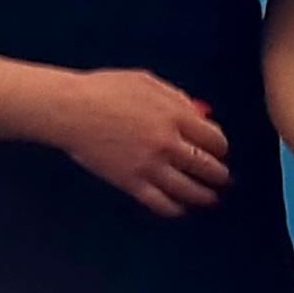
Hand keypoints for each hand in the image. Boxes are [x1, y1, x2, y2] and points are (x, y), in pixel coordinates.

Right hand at [52, 70, 230, 216]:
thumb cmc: (106, 90)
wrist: (70, 109)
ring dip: (205, 196)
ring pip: (190, 190)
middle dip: (220, 175)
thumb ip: (177, 99)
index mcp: (175, 116)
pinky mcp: (130, 182)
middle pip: (208, 168)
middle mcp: (167, 143)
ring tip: (211, 198)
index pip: (215, 140)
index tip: (220, 152)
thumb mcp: (148, 82)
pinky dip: (176, 209)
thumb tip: (199, 115)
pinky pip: (161, 204)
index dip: (221, 148)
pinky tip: (181, 209)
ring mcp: (149, 165)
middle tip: (224, 179)